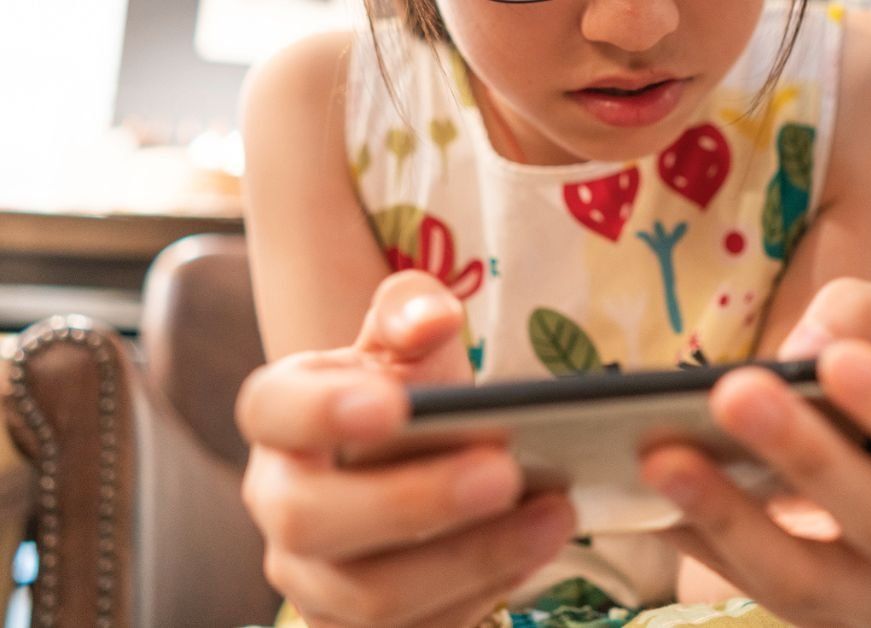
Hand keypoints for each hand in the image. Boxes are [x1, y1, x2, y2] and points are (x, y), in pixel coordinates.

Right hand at [237, 272, 575, 626]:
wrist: (412, 474)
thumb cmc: (409, 402)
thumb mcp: (408, 351)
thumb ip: (411, 315)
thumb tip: (432, 317)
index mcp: (283, 420)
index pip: (272, 410)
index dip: (322, 411)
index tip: (394, 404)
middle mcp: (282, 505)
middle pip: (312, 519)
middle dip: (414, 500)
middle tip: (503, 471)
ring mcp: (313, 581)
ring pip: (370, 596)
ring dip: (472, 558)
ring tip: (553, 516)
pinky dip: (478, 597)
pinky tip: (533, 554)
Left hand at [642, 278, 870, 626]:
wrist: (857, 456)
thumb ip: (869, 317)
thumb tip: (807, 348)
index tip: (838, 364)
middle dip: (805, 456)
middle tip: (734, 392)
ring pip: (805, 580)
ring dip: (730, 516)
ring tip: (663, 456)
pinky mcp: (808, 618)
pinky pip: (744, 588)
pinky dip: (695, 539)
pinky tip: (647, 492)